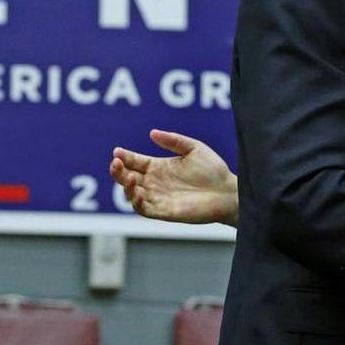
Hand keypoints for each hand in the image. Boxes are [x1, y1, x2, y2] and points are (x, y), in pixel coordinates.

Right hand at [109, 129, 239, 226]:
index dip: (124, 156)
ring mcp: (158, 197)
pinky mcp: (164, 211)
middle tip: (116, 162)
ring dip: (126, 186)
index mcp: (158, 166)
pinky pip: (144, 210)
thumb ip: (173, 140)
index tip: (117, 151)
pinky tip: (138, 192)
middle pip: (127, 177)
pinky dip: (137, 202)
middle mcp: (155, 182)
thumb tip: (152, 133)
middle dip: (118, 171)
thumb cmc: (213, 170)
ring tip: (133, 177)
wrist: (228, 192)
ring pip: (132, 194)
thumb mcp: (194, 148)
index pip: (134, 161)